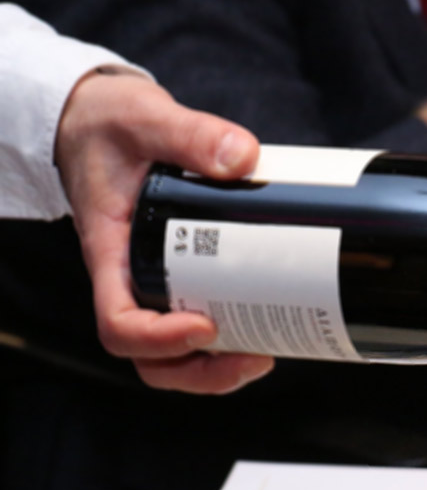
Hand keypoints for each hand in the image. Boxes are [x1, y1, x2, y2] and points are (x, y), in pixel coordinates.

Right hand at [55, 71, 273, 393]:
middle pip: (152, 358)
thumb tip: (243, 158)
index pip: (119, 323)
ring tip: (266, 353)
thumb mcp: (146, 118)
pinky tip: (266, 322)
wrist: (97, 119)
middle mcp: (130, 276)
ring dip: (219, 366)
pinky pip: (197, 321)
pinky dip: (228, 337)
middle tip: (257, 358)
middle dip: (203, 371)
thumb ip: (192, 134)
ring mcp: (154, 279)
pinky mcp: (179, 272)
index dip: (159, 340)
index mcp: (111, 251)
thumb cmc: (109, 124)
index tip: (206, 327)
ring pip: (176, 353)